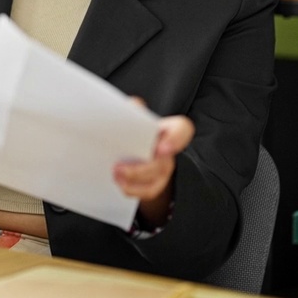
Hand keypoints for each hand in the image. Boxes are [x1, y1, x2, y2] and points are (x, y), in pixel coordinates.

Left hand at [113, 99, 194, 227]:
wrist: (129, 148)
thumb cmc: (131, 127)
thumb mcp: (131, 115)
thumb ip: (132, 109)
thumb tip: (131, 107)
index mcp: (166, 128)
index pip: (183, 129)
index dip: (176, 140)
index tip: (161, 149)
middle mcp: (168, 149)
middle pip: (163, 162)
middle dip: (141, 169)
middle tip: (118, 168)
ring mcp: (163, 168)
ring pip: (155, 179)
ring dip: (133, 180)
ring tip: (113, 174)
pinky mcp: (155, 183)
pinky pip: (148, 191)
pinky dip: (131, 189)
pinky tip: (118, 182)